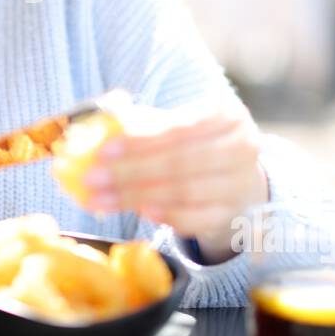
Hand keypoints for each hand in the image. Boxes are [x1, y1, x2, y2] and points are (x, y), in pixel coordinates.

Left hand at [78, 95, 268, 262]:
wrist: (232, 173)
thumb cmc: (192, 141)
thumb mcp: (173, 123)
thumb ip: (141, 120)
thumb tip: (104, 120)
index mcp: (227, 116)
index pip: (178, 129)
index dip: (140, 141)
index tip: (102, 152)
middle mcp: (243, 148)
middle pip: (180, 163)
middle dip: (130, 172)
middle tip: (91, 180)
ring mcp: (240, 184)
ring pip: (185, 192)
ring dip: (137, 197)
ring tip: (101, 199)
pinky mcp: (232, 214)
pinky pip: (195, 219)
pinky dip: (166, 216)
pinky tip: (140, 211)